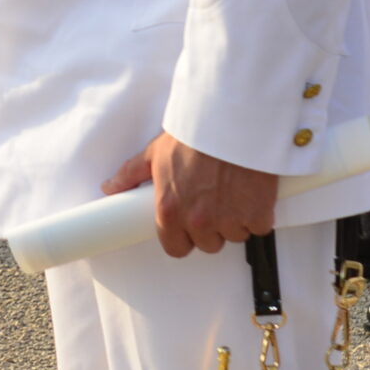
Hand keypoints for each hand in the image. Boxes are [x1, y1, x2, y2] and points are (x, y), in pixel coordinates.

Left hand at [101, 132, 279, 256]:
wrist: (229, 120)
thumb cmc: (193, 135)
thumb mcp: (154, 153)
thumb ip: (130, 174)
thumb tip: (110, 187)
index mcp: (170, 210)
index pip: (175, 249)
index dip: (182, 238)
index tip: (187, 227)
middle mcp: (199, 221)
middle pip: (207, 244)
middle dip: (210, 228)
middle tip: (212, 200)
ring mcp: (229, 220)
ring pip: (234, 236)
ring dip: (235, 221)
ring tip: (231, 191)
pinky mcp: (257, 215)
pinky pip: (258, 227)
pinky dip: (258, 214)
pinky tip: (250, 192)